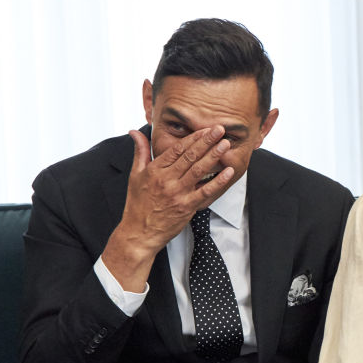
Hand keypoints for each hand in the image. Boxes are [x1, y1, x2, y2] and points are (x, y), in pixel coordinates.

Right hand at [120, 127, 234, 251]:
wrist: (139, 233)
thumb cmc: (137, 204)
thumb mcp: (135, 175)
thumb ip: (140, 151)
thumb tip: (134, 131)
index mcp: (154, 170)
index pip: (177, 149)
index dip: (193, 137)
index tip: (206, 129)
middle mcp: (166, 180)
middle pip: (190, 156)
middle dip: (207, 141)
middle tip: (220, 130)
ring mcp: (177, 193)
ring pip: (198, 170)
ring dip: (214, 156)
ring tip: (225, 144)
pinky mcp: (186, 207)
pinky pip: (205, 192)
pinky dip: (218, 181)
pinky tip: (228, 171)